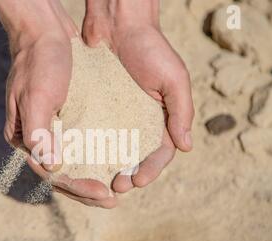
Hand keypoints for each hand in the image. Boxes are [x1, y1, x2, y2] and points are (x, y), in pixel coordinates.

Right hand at [0, 0, 116, 207]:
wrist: (45, 32)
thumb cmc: (38, 62)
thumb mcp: (36, 95)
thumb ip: (38, 133)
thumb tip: (51, 168)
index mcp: (24, 138)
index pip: (51, 173)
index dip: (77, 188)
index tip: (105, 194)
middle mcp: (37, 138)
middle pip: (62, 174)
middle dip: (86, 190)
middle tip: (113, 200)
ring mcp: (50, 129)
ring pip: (72, 163)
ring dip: (92, 177)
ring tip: (116, 188)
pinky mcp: (65, 119)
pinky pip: (80, 145)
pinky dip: (94, 157)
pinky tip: (112, 163)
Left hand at [82, 0, 193, 192]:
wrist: (117, 23)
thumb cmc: (150, 48)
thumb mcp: (173, 79)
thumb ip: (182, 112)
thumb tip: (186, 148)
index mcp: (161, 117)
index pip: (160, 152)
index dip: (151, 169)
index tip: (138, 180)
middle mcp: (139, 121)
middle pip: (136, 157)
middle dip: (129, 173)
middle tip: (117, 185)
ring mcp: (117, 116)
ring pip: (115, 150)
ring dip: (109, 167)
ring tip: (101, 179)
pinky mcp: (97, 108)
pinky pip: (95, 133)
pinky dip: (93, 149)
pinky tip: (84, 160)